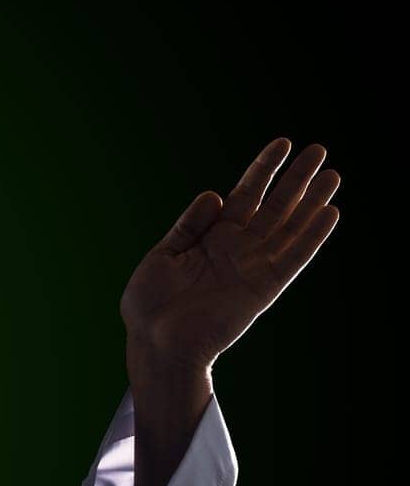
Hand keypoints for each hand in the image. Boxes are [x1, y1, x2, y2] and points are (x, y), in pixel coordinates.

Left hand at [119, 137, 339, 370]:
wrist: (155, 342)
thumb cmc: (150, 304)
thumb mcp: (162, 255)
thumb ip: (190, 225)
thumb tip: (216, 194)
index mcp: (212, 237)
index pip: (245, 195)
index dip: (264, 169)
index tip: (283, 144)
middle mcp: (237, 249)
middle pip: (275, 206)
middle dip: (296, 178)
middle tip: (320, 150)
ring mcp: (253, 267)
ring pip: (291, 228)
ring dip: (313, 202)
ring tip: (333, 174)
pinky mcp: (263, 288)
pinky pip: (293, 258)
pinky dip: (312, 237)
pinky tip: (330, 213)